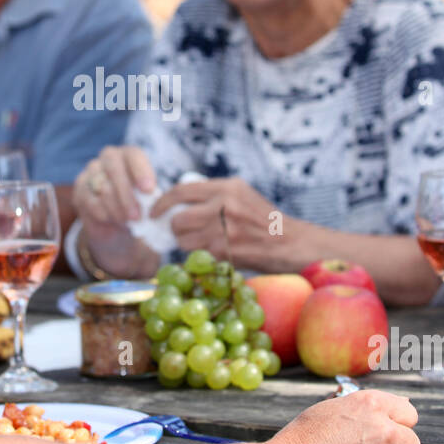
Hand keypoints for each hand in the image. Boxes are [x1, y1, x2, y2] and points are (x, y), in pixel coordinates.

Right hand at [72, 146, 158, 275]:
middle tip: (137, 217)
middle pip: (115, 170)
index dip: (141, 171)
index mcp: (129, 156)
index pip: (134, 155)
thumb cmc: (137, 209)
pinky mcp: (79, 190)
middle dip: (127, 195)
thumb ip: (149, 198)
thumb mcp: (148, 203)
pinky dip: (104, 214)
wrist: (116, 229)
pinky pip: (91, 201)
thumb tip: (153, 201)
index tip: (149, 190)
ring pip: (103, 187)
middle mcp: (108, 158)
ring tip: (127, 222)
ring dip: (117, 209)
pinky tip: (111, 220)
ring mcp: (91, 172)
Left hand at [152, 176, 279, 269]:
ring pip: (184, 240)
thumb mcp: (241, 195)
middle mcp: (225, 206)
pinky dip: (199, 256)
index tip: (154, 211)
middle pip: (178, 219)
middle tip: (181, 231)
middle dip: (175, 228)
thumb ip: (213, 194)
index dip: (162, 202)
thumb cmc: (262, 219)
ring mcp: (225, 230)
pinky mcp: (225, 253)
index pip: (181, 191)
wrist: (289, 243)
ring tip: (200, 242)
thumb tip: (177, 200)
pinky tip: (212, 252)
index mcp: (227, 187)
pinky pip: (197, 255)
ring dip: (186, 244)